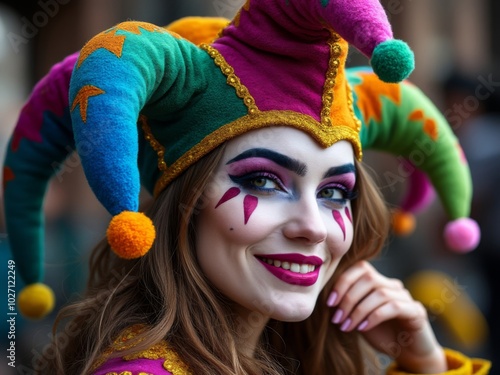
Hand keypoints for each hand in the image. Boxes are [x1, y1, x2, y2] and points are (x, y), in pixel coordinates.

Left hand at [327, 261, 446, 372]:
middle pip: (369, 278)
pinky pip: (393, 307)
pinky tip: (363, 328)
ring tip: (347, 326)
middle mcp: (392, 285)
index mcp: (378, 281)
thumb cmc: (380, 334)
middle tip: (337, 317)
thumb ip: (347, 304)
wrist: (407, 353)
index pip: (360, 267)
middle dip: (348, 298)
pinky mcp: (416, 311)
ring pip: (380, 293)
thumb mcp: (358, 317)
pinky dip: (374, 317)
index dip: (343, 282)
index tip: (330, 303)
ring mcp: (406, 296)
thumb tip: (327, 299)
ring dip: (359, 310)